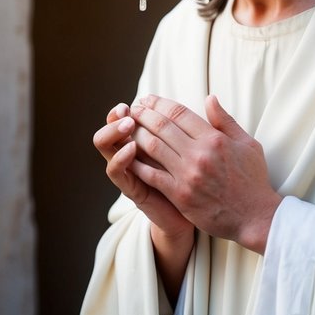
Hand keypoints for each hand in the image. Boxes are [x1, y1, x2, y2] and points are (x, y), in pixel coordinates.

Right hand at [94, 103, 192, 239]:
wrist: (191, 217)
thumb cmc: (192, 180)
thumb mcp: (193, 149)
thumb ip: (199, 127)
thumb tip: (210, 98)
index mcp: (142, 140)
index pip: (124, 116)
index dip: (131, 106)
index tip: (144, 97)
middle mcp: (130, 153)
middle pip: (109, 126)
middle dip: (117, 115)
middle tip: (127, 109)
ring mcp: (128, 170)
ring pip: (105, 145)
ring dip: (115, 132)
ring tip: (129, 123)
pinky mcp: (131, 188)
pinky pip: (116, 172)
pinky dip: (120, 158)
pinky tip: (130, 149)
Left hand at [127, 95, 281, 253]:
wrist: (256, 217)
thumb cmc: (253, 180)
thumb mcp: (247, 144)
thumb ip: (225, 121)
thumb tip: (209, 98)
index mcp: (215, 139)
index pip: (179, 113)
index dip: (159, 103)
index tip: (147, 99)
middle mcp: (199, 154)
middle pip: (162, 126)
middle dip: (143, 114)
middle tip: (132, 109)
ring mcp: (188, 175)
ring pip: (152, 147)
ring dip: (136, 134)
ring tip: (126, 128)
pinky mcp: (180, 195)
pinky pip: (151, 175)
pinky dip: (137, 163)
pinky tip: (126, 156)